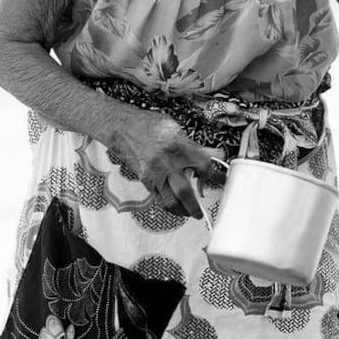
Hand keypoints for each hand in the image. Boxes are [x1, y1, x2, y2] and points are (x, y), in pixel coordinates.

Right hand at [109, 105, 225, 216]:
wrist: (122, 128)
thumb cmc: (149, 126)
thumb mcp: (176, 129)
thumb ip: (196, 146)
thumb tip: (217, 154)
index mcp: (178, 146)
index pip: (203, 166)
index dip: (211, 174)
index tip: (212, 178)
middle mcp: (166, 162)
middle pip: (185, 191)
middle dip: (195, 206)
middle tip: (201, 211)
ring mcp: (154, 174)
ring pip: (170, 201)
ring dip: (182, 211)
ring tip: (190, 213)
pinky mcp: (146, 180)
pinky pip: (159, 199)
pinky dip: (169, 206)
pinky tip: (176, 206)